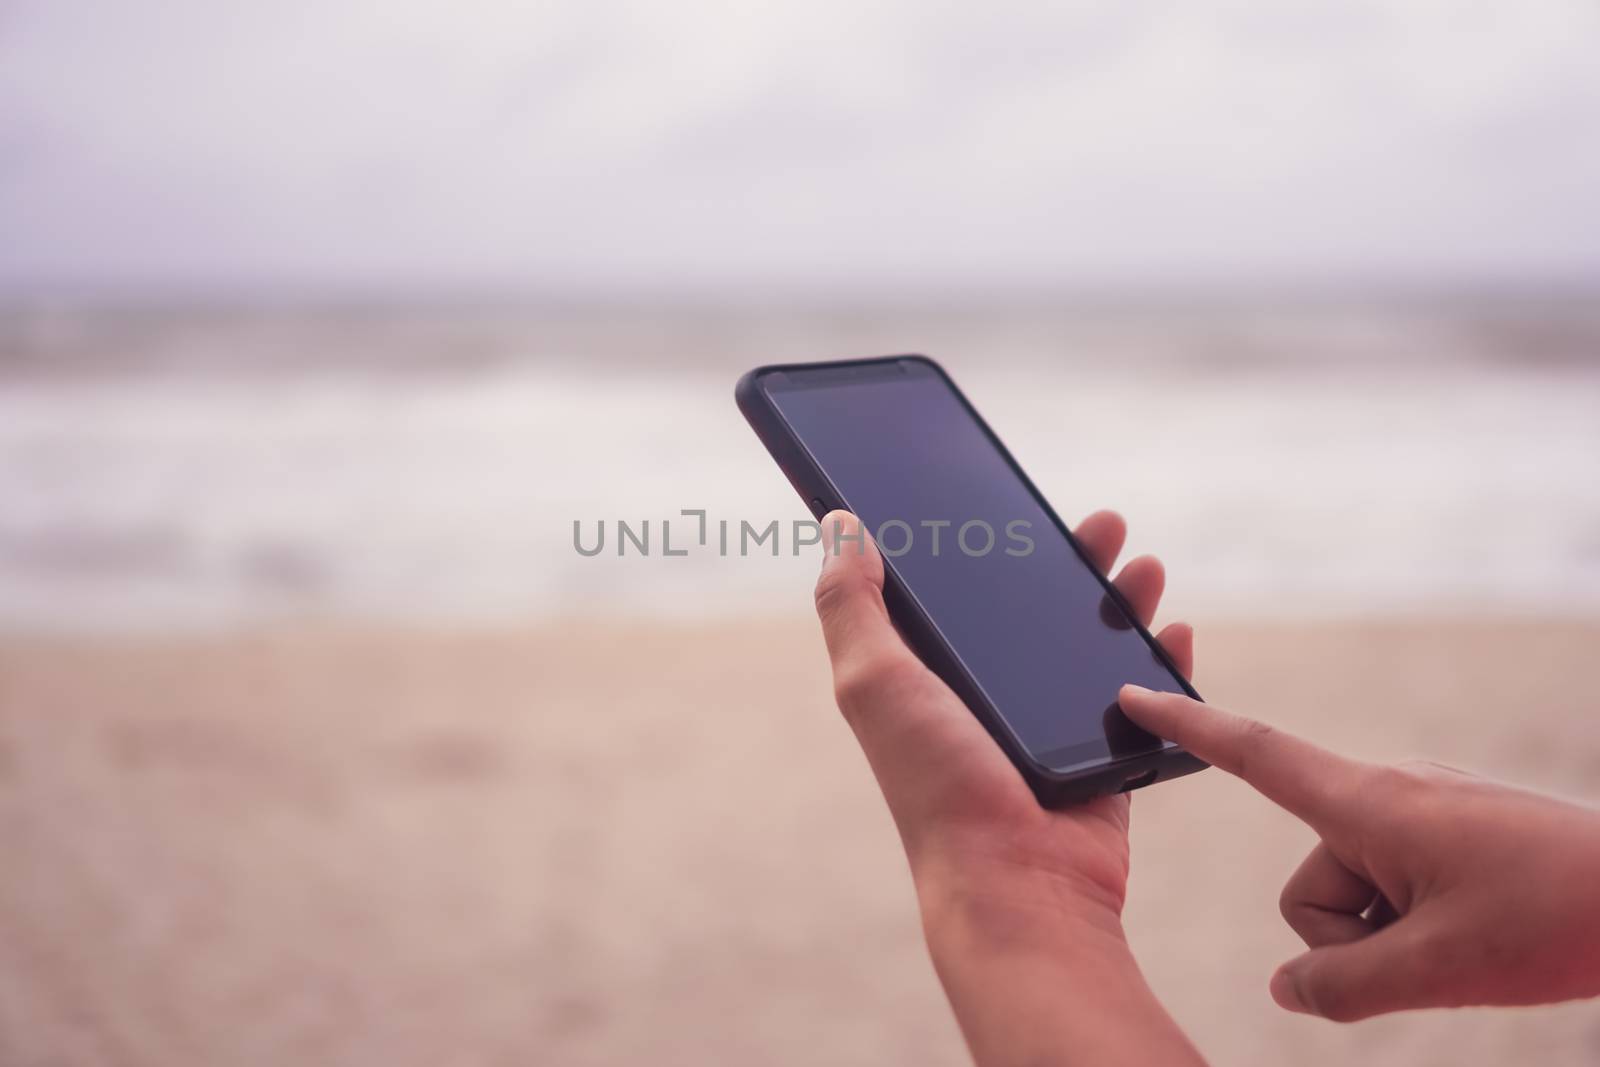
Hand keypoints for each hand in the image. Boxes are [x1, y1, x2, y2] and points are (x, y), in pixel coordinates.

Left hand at [814, 510, 1205, 1065]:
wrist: (1018, 885)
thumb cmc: (938, 786)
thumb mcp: (874, 682)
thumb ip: (850, 606)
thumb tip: (837, 526)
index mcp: (927, 676)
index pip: (954, 594)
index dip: (980, 545)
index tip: (1007, 500)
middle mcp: (984, 699)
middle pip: (1031, 611)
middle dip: (1069, 562)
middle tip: (1101, 523)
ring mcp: (1045, 729)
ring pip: (1090, 646)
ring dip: (1121, 600)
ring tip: (1145, 565)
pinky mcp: (1100, 758)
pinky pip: (1140, 699)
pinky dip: (1162, 663)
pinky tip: (1177, 631)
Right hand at [1119, 686, 1599, 1021]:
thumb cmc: (1559, 916)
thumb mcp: (1439, 968)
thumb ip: (1342, 985)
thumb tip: (1289, 991)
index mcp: (1371, 802)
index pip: (1255, 753)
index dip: (1187, 728)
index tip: (1134, 696)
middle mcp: (1388, 795)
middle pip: (1311, 882)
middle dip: (1350, 937)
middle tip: (1436, 955)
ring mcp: (1425, 815)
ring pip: (1355, 895)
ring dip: (1393, 939)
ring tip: (1471, 945)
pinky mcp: (1454, 835)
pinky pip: (1397, 887)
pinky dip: (1419, 926)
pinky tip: (1482, 935)